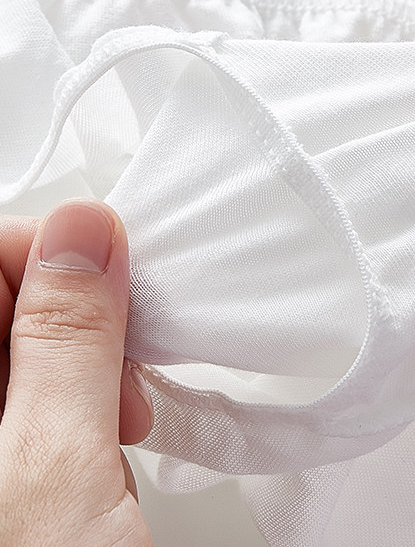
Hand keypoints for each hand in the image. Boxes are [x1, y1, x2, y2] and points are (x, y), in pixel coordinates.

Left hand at [0, 199, 153, 545]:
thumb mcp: (56, 471)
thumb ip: (67, 340)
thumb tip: (82, 231)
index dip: (33, 251)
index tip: (98, 270)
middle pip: (0, 302)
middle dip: (68, 311)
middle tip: (111, 362)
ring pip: (26, 342)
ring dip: (86, 356)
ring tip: (116, 411)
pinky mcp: (11, 466)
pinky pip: (44, 386)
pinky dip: (88, 392)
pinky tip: (109, 429)